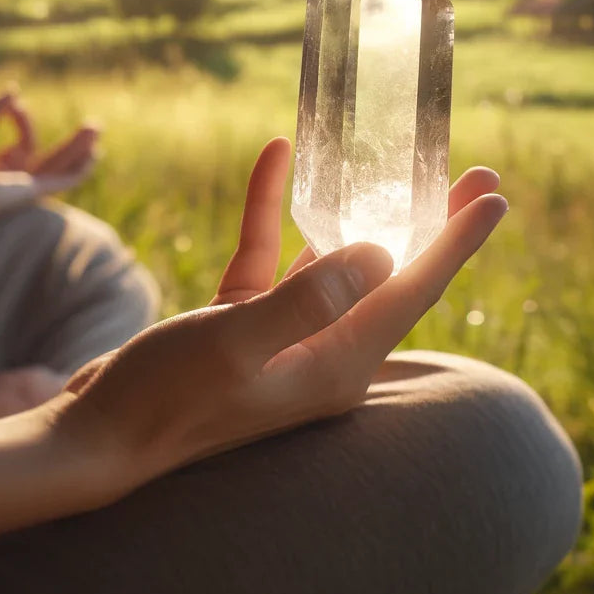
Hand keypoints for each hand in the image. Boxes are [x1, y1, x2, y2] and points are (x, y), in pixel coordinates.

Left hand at [0, 91, 97, 233]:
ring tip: (98, 128)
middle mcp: (7, 183)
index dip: (23, 118)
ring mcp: (18, 189)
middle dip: (70, 143)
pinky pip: (60, 182)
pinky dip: (78, 170)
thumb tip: (13, 90)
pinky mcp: (27, 194)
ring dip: (79, 148)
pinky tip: (95, 155)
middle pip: (47, 159)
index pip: (21, 143)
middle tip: (93, 124)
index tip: (13, 102)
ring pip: (58, 168)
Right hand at [52, 138, 505, 501]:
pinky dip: (270, 208)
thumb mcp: (233, 345)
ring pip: (334, 262)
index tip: (494, 196)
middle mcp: (319, 352)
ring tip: (393, 164)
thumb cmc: (164, 399)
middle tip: (474, 175)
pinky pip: (269, 256)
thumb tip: (379, 252)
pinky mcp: (241, 322)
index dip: (457, 241)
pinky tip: (274, 158)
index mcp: (334, 364)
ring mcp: (281, 336)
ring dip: (359, 210)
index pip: (413, 291)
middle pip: (391, 274)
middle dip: (432, 223)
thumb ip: (307, 300)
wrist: (99, 436)